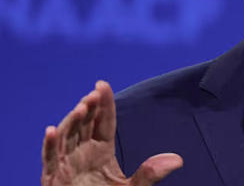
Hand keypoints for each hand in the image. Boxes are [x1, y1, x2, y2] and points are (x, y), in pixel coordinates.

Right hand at [41, 80, 182, 185]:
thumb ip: (150, 174)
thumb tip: (178, 160)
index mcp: (101, 151)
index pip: (104, 122)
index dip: (104, 104)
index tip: (102, 84)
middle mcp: (82, 153)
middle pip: (84, 125)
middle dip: (89, 108)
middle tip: (95, 94)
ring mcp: (66, 165)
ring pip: (66, 138)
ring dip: (71, 122)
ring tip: (82, 108)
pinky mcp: (53, 179)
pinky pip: (48, 161)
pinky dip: (48, 146)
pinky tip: (51, 131)